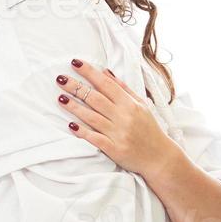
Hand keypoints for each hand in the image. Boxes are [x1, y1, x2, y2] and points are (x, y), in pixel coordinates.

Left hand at [53, 58, 177, 176]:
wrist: (159, 158)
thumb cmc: (149, 129)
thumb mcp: (141, 105)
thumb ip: (123, 88)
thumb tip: (105, 72)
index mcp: (130, 104)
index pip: (106, 84)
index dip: (90, 73)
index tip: (75, 63)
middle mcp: (124, 117)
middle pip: (96, 98)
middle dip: (76, 87)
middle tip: (60, 79)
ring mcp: (119, 133)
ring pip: (92, 117)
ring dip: (75, 107)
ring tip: (60, 98)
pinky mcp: (115, 149)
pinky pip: (95, 139)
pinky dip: (83, 132)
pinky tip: (71, 125)